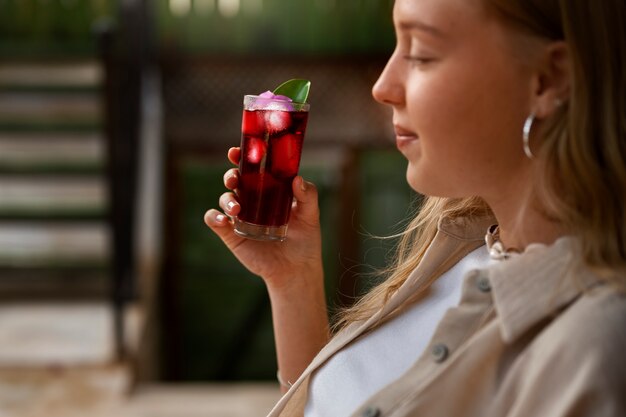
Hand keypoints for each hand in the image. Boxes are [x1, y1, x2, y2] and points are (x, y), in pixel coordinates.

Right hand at [204, 147, 322, 289]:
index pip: (254, 168)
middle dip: (231, 175)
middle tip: (235, 179)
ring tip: (237, 209)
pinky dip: (214, 217)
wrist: (296, 269)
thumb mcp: (311, 215)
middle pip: (235, 179)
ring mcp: (240, 216)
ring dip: (226, 199)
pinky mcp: (231, 234)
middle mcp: (253, 199)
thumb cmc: (305, 239)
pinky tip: (223, 220)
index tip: (237, 152)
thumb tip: (297, 179)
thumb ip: (308, 195)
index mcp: (270, 189)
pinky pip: (214, 220)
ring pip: (224, 198)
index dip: (243, 157)